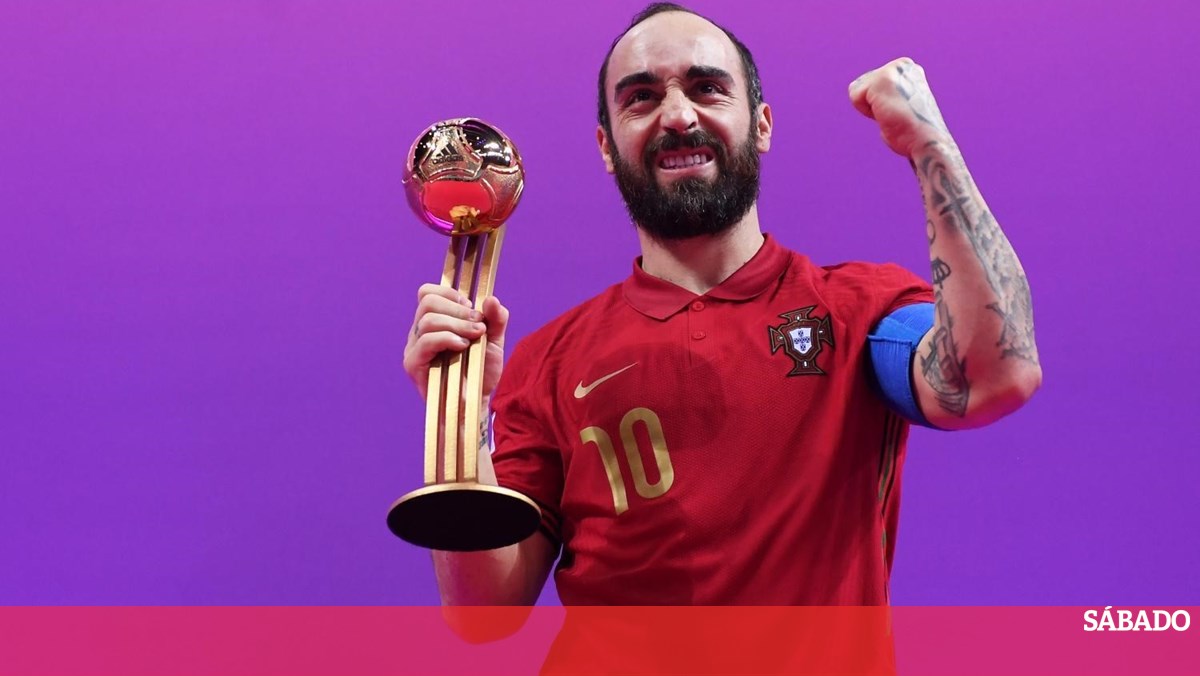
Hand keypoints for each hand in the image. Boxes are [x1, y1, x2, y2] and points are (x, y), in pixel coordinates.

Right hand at [403, 284, 509, 400]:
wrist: (477, 400)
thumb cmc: (481, 371)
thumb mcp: (494, 341)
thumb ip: (496, 319)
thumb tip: (491, 299)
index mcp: (435, 321)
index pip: (428, 293)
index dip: (450, 293)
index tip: (471, 307)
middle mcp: (420, 331)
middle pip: (428, 301)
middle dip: (458, 309)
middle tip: (478, 325)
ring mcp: (414, 347)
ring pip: (427, 320)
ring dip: (457, 324)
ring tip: (474, 336)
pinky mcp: (413, 364)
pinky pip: (425, 341)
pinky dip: (447, 338)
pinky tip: (462, 346)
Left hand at [848, 57, 950, 157]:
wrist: (923, 140)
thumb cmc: (912, 133)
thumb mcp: (901, 107)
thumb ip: (888, 97)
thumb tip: (878, 105)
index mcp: (907, 69)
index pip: (870, 84)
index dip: (879, 104)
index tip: (898, 111)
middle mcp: (901, 65)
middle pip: (862, 85)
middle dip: (873, 105)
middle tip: (894, 114)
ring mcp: (892, 70)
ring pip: (857, 91)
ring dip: (869, 108)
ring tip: (891, 114)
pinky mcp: (881, 80)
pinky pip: (855, 97)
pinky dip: (866, 111)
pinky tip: (886, 113)